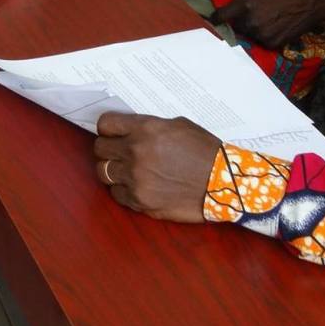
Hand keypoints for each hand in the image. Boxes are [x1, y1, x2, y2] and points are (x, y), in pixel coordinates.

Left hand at [93, 113, 220, 222]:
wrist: (224, 183)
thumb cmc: (205, 151)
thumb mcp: (178, 125)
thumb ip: (150, 126)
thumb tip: (130, 130)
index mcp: (146, 129)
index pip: (106, 124)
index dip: (108, 128)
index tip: (112, 132)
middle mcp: (136, 153)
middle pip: (100, 149)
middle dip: (109, 148)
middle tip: (120, 151)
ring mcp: (135, 179)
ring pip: (104, 172)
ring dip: (113, 169)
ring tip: (127, 170)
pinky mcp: (140, 201)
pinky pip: (116, 194)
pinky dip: (124, 189)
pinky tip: (138, 185)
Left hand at [213, 0, 324, 47]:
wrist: (308, 2)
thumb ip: (242, 0)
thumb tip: (227, 12)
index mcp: (245, 5)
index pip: (221, 16)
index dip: (214, 20)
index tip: (210, 23)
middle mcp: (250, 21)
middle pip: (236, 28)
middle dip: (240, 24)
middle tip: (254, 17)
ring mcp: (261, 34)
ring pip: (249, 36)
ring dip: (253, 31)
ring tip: (268, 21)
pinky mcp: (271, 44)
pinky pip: (261, 43)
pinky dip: (265, 38)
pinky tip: (276, 28)